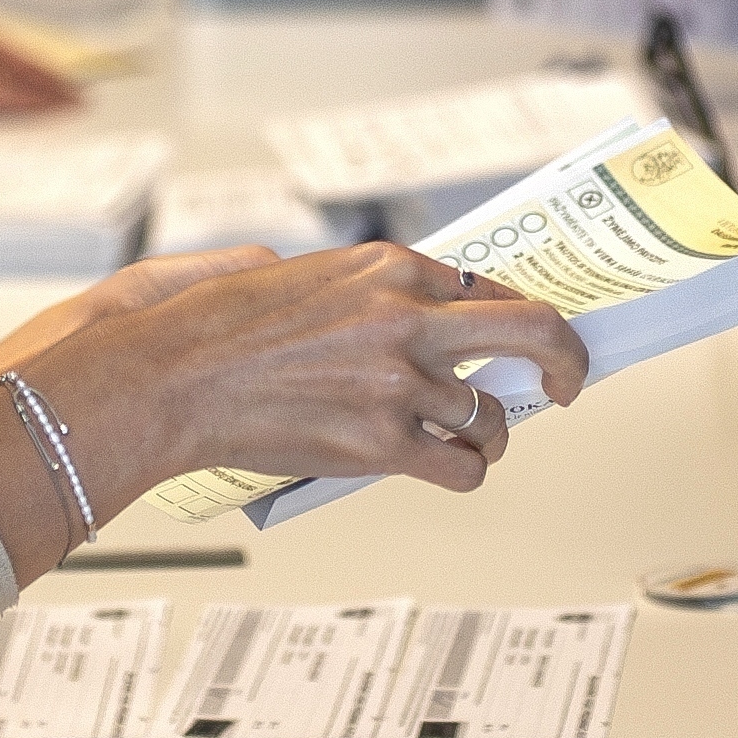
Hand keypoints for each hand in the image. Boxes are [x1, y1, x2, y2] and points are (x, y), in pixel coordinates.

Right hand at [0, 243, 592, 523]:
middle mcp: (404, 316)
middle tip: (569, 381)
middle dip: (565, 357)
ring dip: (485, 434)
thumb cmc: (210, 328)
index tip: (520, 337)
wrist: (168, 380)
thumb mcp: (291, 269)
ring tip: (468, 439)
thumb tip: (386, 300)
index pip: (482, 284)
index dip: (507, 317)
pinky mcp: (382, 441)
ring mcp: (398, 381)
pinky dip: (463, 471)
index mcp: (385, 266)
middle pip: (531, 329)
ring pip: (490, 416)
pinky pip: (462, 466)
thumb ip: (354, 282)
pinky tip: (448, 466)